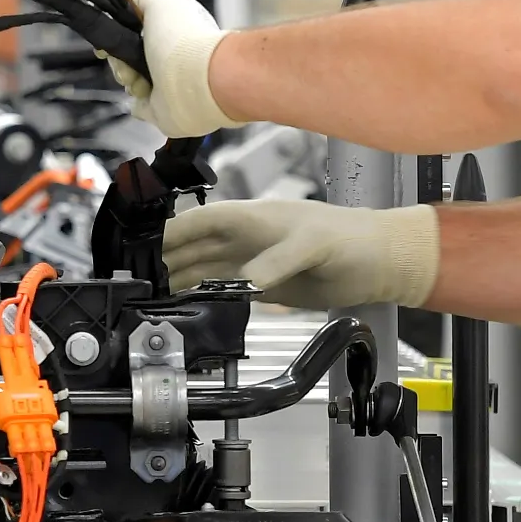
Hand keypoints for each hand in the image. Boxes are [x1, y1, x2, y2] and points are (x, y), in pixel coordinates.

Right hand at [103, 0, 239, 136]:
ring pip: (128, 76)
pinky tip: (144, 90)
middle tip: (125, 57)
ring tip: (136, 76)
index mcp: (174, 29)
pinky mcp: (163, 107)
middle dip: (119, 55)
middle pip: (128, 52)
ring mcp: (167, 81)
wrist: (195, 81)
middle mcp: (172, 55)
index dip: (120, 27)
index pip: (138, 27)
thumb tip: (123, 1)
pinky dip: (135, 97)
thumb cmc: (182, 39)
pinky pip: (137, 103)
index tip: (110, 30)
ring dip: (125, 75)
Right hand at [162, 198, 440, 308]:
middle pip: (196, 245)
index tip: (145, 243)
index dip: (172, 231)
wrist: (382, 262)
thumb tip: (247, 282)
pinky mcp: (265, 285)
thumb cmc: (353, 239)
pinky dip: (203, 295)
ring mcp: (254, 261)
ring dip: (179, 278)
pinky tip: (186, 303)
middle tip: (138, 277)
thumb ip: (279, 261)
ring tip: (152, 294)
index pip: (202, 220)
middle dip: (166, 257)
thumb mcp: (315, 245)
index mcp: (254, 218)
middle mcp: (248, 238)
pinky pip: (225, 288)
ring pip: (205, 268)